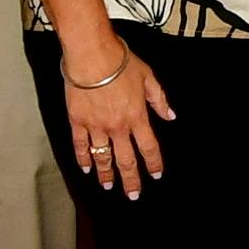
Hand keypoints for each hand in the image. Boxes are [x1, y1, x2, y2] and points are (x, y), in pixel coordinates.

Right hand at [57, 30, 171, 199]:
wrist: (92, 54)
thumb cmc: (120, 62)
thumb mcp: (148, 77)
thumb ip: (159, 100)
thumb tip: (170, 116)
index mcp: (137, 116)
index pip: (149, 148)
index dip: (154, 163)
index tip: (156, 175)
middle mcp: (117, 126)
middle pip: (126, 160)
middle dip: (131, 180)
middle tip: (133, 194)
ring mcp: (96, 125)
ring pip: (103, 157)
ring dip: (107, 174)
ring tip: (109, 186)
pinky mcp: (77, 120)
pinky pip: (80, 145)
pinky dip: (83, 158)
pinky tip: (86, 168)